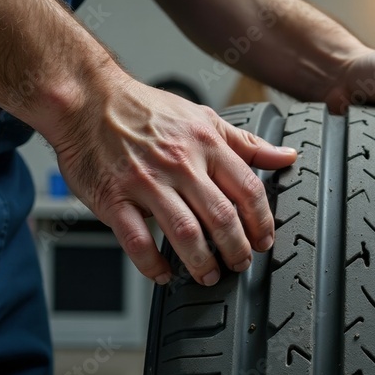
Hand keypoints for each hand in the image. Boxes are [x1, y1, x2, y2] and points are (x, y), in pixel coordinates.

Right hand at [53, 76, 296, 285]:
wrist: (88, 99)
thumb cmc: (145, 110)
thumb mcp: (204, 118)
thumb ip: (247, 143)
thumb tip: (286, 156)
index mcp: (206, 144)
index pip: (248, 189)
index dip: (262, 222)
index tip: (264, 241)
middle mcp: (180, 163)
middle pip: (221, 217)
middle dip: (237, 249)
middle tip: (240, 265)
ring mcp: (146, 182)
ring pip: (184, 232)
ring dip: (201, 262)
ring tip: (208, 275)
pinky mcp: (114, 198)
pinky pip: (136, 240)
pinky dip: (152, 264)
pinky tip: (163, 275)